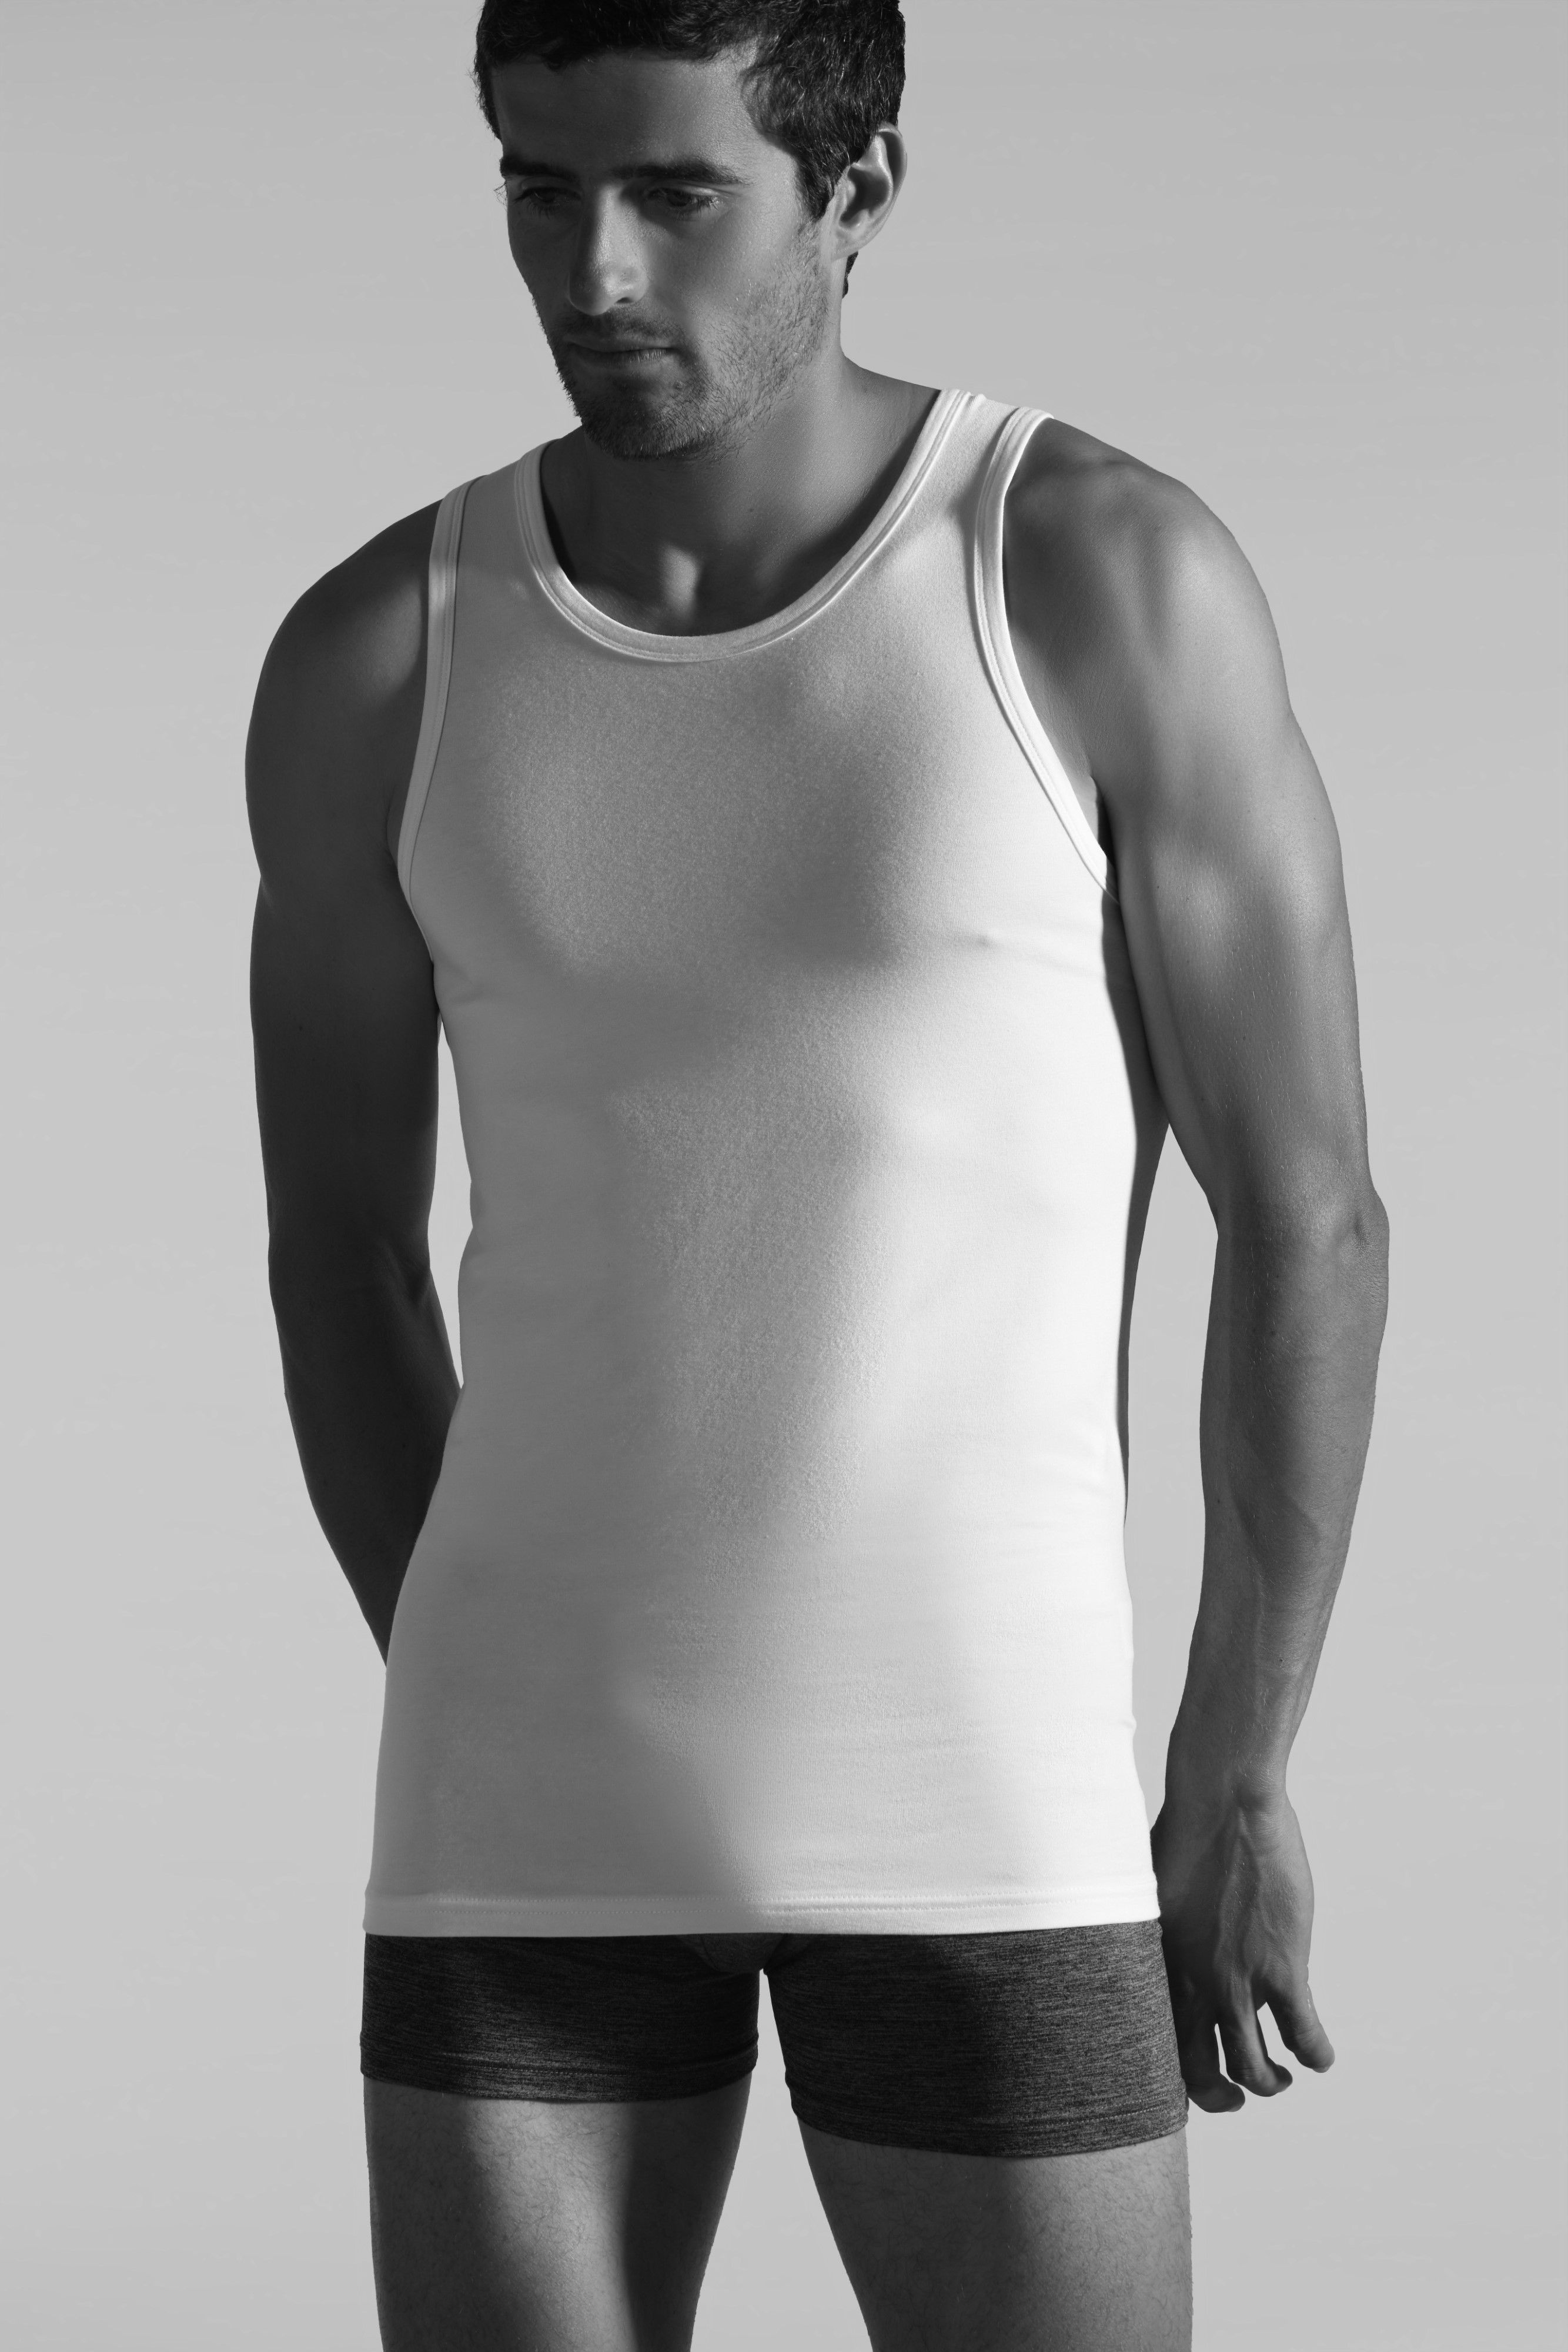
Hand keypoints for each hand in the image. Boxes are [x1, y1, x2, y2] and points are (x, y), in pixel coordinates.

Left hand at [1151, 1785, 1334, 2113]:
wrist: (1225, 1801)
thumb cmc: (1184, 1830)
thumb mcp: (1151, 1892)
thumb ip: (1157, 1932)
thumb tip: (1158, 1941)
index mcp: (1158, 1967)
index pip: (1153, 2045)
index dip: (1171, 2072)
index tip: (1188, 2074)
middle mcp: (1194, 1985)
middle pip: (1199, 2076)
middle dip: (1220, 2098)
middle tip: (1237, 2096)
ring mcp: (1240, 1981)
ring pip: (1255, 2071)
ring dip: (1271, 2082)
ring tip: (1282, 2075)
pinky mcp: (1285, 1968)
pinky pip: (1305, 2036)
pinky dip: (1316, 2054)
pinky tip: (1320, 2055)